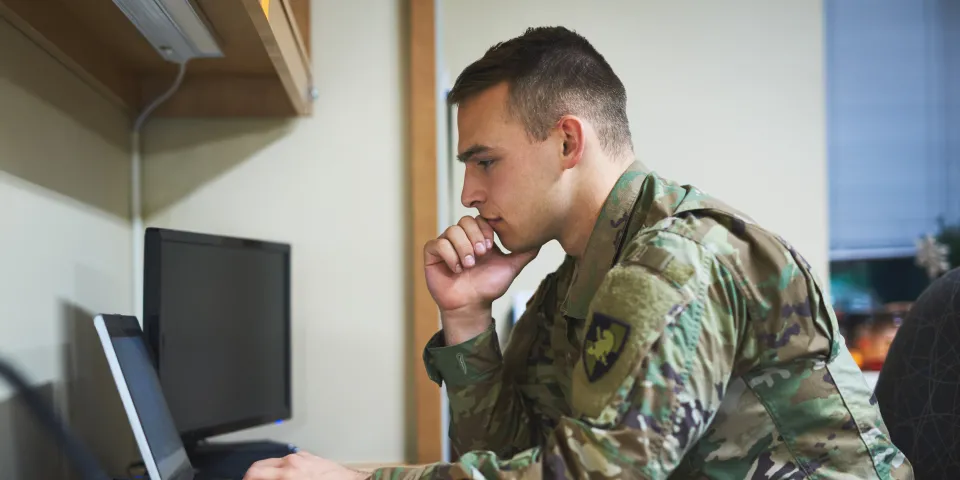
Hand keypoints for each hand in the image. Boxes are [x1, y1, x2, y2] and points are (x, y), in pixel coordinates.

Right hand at [242, 451, 368, 479]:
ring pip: (272, 463)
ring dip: (266, 473)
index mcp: (287, 474)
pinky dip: (280, 469)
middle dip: (251, 476)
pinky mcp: (308, 457)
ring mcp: (300, 458)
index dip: (246, 479)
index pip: (253, 473)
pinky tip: (284, 477)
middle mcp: (291, 462)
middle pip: (258, 466)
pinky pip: (288, 460)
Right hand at [423, 216, 538, 315]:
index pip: (479, 218)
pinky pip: (437, 244)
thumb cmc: (489, 286)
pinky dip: (449, 255)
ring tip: (470, 265)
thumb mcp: (511, 266)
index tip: (492, 246)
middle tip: (482, 254)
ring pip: (451, 231)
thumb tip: (542, 238)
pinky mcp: (432, 255)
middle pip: (464, 221)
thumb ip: (525, 252)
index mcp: (478, 236)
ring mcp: (446, 245)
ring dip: (463, 248)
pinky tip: (457, 268)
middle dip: (474, 237)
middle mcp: (461, 238)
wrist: (473, 305)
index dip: (485, 229)